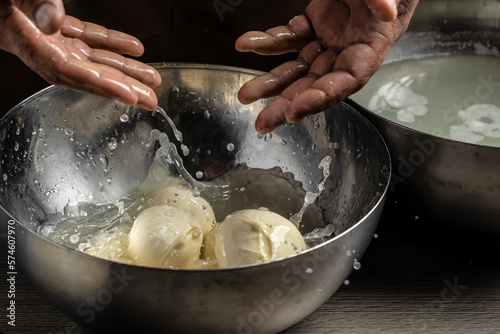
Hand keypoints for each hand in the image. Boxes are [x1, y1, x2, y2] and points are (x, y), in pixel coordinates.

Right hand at [0, 0, 160, 109]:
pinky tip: (135, 48)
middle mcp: (42, 46)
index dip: (102, 86)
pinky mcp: (57, 27)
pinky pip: (89, 39)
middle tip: (151, 100)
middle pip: (88, 74)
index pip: (70, 72)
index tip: (129, 96)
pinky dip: (112, 43)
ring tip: (151, 78)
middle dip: (122, 88)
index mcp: (27, 42)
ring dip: (124, 69)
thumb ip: (31, 3)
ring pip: (94, 58)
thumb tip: (53, 21)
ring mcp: (52, 38)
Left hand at [236, 0, 418, 133]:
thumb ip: (386, 1)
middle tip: (263, 123)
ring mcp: (328, 40)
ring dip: (270, 82)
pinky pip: (288, 38)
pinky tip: (249, 43)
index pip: (344, 82)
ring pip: (296, 68)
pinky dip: (268, 42)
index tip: (295, 110)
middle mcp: (346, 51)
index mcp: (370, 48)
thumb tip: (386, 11)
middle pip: (313, 86)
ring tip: (246, 95)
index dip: (320, 98)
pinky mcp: (314, 25)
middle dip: (286, 105)